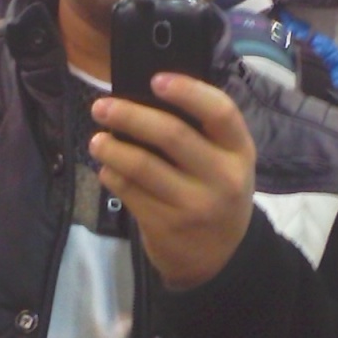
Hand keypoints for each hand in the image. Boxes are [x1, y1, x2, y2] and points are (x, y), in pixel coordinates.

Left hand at [90, 74, 254, 289]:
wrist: (219, 258)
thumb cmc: (217, 193)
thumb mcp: (225, 163)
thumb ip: (201, 133)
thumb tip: (145, 96)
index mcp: (240, 152)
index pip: (220, 112)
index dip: (188, 91)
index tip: (156, 79)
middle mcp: (222, 178)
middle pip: (171, 134)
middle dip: (130, 115)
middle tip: (101, 107)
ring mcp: (193, 204)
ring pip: (141, 165)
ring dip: (111, 148)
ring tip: (98, 140)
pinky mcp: (166, 225)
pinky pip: (129, 191)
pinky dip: (111, 175)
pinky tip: (107, 169)